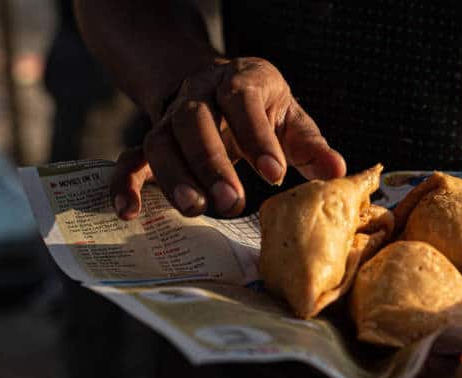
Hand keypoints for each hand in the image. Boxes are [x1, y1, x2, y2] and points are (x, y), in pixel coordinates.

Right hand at [110, 57, 346, 218]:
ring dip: (175, 177)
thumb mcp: (288, 116)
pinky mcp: (151, 143)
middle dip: (212, 163)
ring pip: (160, 142)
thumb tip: (337, 172)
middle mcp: (197, 96)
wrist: (213, 84)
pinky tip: (130, 212)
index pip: (243, 101)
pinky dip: (125, 185)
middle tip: (233, 201)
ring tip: (196, 209)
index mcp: (238, 81)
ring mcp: (169, 119)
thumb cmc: (259, 107)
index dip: (257, 137)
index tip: (275, 173)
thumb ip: (310, 144)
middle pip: (194, 122)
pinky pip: (130, 160)